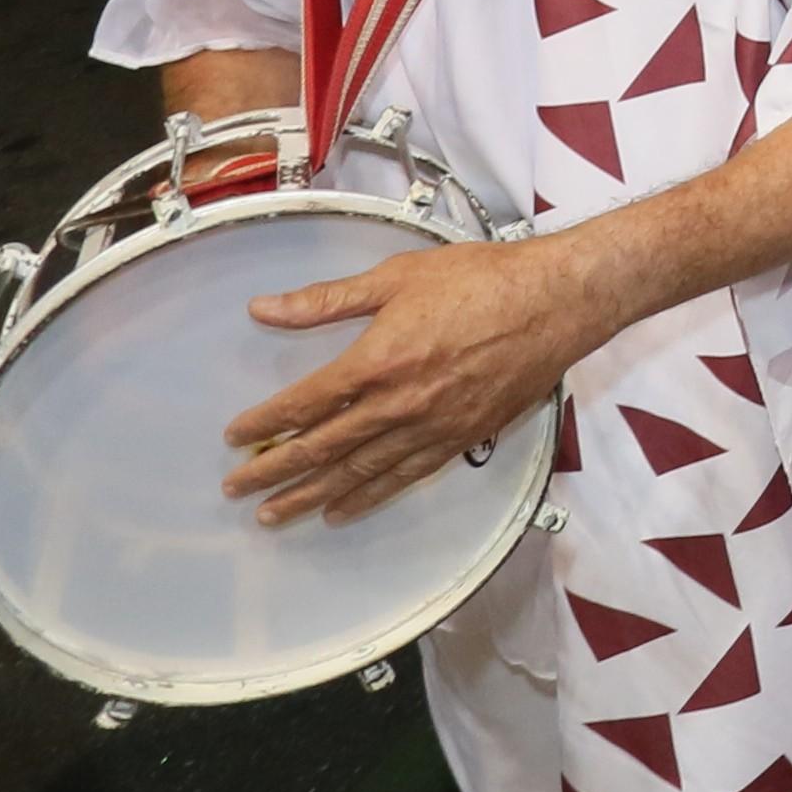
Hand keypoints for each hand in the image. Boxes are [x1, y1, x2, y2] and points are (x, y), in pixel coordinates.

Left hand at [225, 234, 604, 524]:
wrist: (558, 302)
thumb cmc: (481, 279)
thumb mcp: (397, 277)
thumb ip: (327, 300)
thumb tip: (264, 309)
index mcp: (378, 360)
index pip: (305, 403)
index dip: (265, 422)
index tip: (234, 437)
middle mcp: (400, 403)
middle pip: (324, 448)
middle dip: (274, 471)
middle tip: (236, 490)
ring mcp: (432, 426)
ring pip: (360, 472)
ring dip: (312, 495)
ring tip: (275, 514)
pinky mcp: (462, 437)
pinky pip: (406, 477)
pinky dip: (370, 497)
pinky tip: (343, 510)